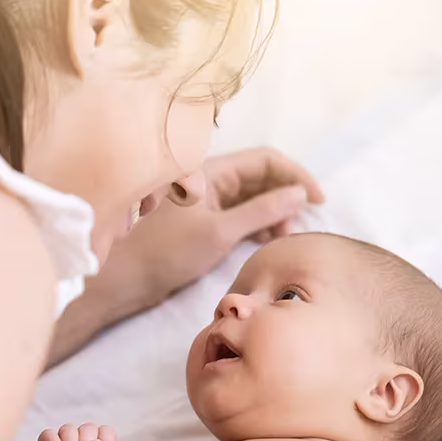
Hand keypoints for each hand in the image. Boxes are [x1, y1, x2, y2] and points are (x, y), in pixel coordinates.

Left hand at [101, 148, 324, 307]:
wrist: (124, 280)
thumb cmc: (166, 253)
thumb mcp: (220, 233)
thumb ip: (262, 211)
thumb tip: (299, 195)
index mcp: (209, 170)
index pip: (264, 160)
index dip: (295, 176)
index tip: (316, 201)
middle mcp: (207, 178)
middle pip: (258, 176)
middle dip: (283, 196)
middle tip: (295, 228)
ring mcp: (203, 199)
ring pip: (248, 196)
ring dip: (270, 212)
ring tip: (280, 237)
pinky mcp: (200, 220)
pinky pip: (236, 212)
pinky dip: (254, 223)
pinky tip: (264, 239)